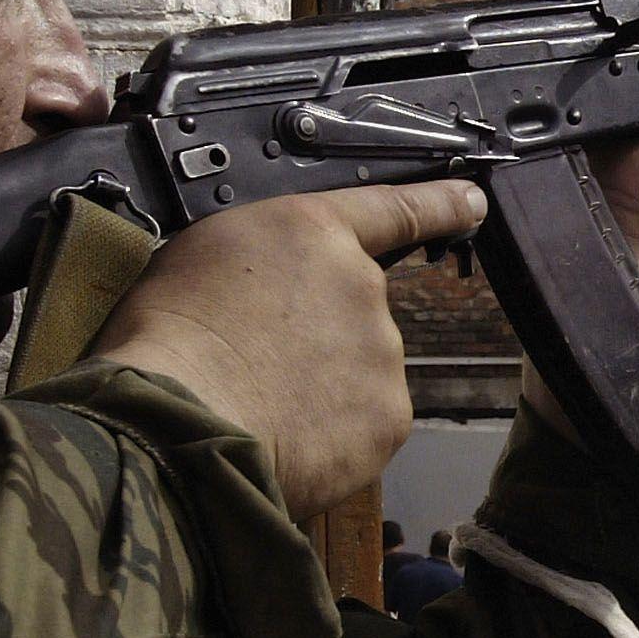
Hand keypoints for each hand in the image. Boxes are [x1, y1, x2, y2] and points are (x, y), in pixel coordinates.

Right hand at [94, 179, 485, 519]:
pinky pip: (362, 426)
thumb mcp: (202, 256)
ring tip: (256, 400)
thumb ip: (264, 260)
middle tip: (255, 359)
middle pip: (355, 311)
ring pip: (359, 372)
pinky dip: (328, 436)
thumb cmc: (167, 337)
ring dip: (321, 388)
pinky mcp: (387, 419)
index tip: (470, 201)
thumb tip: (272, 288)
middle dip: (317, 336)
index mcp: (314, 233)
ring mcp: (382, 354)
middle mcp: (363, 286)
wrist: (177, 419)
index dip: (440, 203)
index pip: (396, 207)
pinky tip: (280, 435)